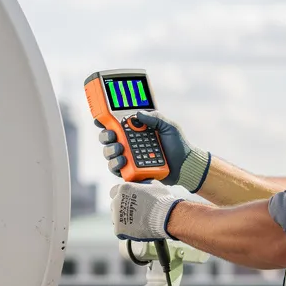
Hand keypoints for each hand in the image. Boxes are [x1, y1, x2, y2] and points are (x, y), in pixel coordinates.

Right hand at [94, 111, 211, 191]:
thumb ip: (155, 118)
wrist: (185, 166)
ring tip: (120, 150)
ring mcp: (129, 158)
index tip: (99, 120)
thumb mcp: (168, 127)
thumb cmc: (178, 145)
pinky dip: (116, 166)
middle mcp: (129, 144)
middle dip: (105, 137)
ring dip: (110, 151)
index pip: (116, 124)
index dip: (104, 121)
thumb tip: (137, 114)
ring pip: (109, 154)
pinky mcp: (131, 171)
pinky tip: (123, 162)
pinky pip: (117, 170)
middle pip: (108, 139)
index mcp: (135, 131)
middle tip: (113, 136)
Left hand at [109, 182, 181, 240]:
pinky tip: (136, 229)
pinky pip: (119, 230)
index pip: (115, 191)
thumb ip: (144, 183)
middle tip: (134, 212)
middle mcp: (117, 201)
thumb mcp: (154, 185)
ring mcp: (117, 216)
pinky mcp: (119, 229)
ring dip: (124, 219)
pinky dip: (126, 231)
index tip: (128, 199)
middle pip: (115, 204)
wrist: (167, 218)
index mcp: (124, 188)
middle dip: (122, 207)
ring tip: (137, 222)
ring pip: (116, 218)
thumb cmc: (162, 201)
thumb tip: (143, 184)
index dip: (123, 195)